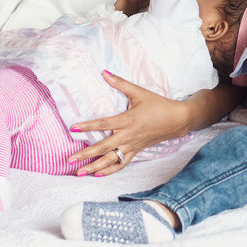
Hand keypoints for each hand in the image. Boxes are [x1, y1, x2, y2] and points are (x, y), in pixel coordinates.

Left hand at [67, 71, 193, 175]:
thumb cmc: (158, 104)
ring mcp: (131, 146)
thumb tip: (104, 72)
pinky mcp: (135, 151)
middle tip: (69, 160)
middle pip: (103, 148)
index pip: (104, 124)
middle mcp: (128, 136)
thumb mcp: (139, 92)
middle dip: (85, 154)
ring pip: (111, 160)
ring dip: (94, 167)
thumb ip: (120, 83)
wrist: (176, 120)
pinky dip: (109, 170)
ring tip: (79, 172)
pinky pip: (121, 164)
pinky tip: (98, 174)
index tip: (73, 128)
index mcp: (127, 120)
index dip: (88, 126)